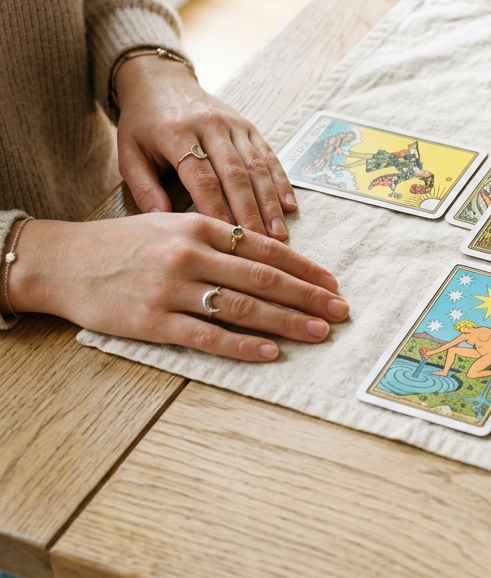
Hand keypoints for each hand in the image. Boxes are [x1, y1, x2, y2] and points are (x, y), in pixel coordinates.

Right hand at [8, 213, 349, 360]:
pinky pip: (207, 337)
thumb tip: (269, 256)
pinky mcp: (152, 322)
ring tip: (319, 333)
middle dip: (309, 298)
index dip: (305, 268)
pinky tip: (271, 352)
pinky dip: (242, 345)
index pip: (266, 249)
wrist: (63, 262)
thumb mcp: (172, 225)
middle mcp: (190, 255)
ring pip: (243, 308)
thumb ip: (217, 237)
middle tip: (341, 312)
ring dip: (287, 323)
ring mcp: (171, 289)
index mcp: (200, 227)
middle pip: (264, 279)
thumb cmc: (124, 243)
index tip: (332, 283)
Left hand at [115, 54, 295, 238]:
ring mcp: (233, 124)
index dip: (217, 211)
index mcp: (176, 132)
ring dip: (270, 202)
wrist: (160, 80)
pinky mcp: (247, 125)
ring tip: (278, 233)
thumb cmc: (142, 123)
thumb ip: (144, 189)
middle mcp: (210, 125)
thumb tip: (165, 223)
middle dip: (251, 213)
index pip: (202, 178)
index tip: (228, 240)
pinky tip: (289, 205)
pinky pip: (268, 155)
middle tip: (261, 245)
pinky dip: (280, 181)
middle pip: (236, 174)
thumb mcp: (129, 154)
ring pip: (257, 166)